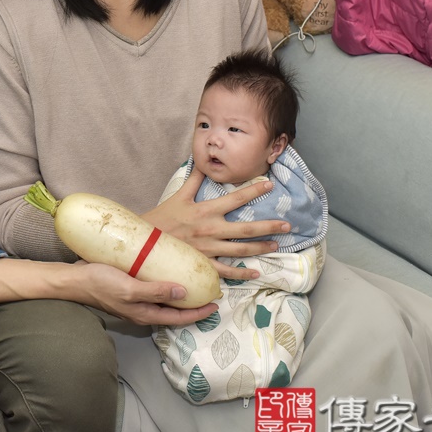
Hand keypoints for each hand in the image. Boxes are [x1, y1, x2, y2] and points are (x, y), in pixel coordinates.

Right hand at [72, 261, 217, 325]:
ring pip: (163, 299)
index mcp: (144, 314)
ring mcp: (135, 299)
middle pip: (173, 310)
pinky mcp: (129, 286)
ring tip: (194, 281)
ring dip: (179, 293)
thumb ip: (156, 291)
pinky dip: (164, 282)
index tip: (215, 305)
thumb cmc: (100, 284)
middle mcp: (142, 309)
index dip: (198, 313)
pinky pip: (153, 287)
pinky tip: (168, 269)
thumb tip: (184, 292)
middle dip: (192, 304)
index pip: (178, 317)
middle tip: (209, 292)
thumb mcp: (130, 288)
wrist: (75, 279)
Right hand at [142, 166, 289, 267]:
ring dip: (260, 248)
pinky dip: (241, 273)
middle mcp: (211, 230)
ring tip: (276, 245)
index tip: (270, 184)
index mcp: (206, 211)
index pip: (236, 198)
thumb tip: (201, 158)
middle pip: (246, 229)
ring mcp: (208, 249)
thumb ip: (194, 178)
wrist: (144, 243)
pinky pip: (226, 270)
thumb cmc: (161, 218)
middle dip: (269, 226)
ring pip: (241, 250)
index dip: (254, 191)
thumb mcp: (178, 195)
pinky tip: (255, 272)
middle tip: (287, 225)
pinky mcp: (203, 263)